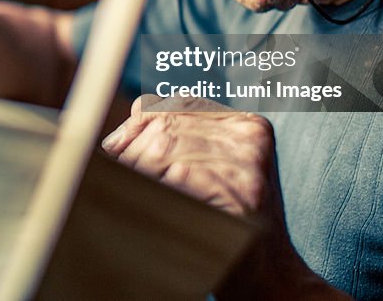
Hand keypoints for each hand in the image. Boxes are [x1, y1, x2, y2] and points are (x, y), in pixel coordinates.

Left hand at [102, 95, 348, 299]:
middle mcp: (250, 135)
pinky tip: (146, 203)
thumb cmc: (226, 224)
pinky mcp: (240, 190)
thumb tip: (118, 133)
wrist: (269, 277)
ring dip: (135, 170)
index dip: (136, 125)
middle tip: (113, 174)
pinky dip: (152, 187)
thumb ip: (177, 143)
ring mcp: (248, 161)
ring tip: (126, 190)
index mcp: (245, 124)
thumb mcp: (208, 173)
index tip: (114, 150)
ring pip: (165, 147)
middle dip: (130, 150)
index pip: (175, 105)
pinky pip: (177, 174)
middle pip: (166, 125)